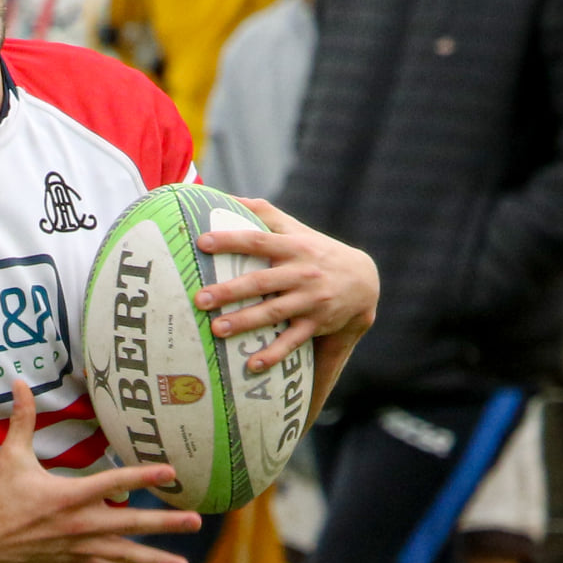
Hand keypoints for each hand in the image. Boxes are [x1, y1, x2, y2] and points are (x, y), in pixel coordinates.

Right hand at [0, 381, 199, 562]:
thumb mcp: (12, 457)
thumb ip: (22, 420)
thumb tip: (18, 382)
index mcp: (69, 495)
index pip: (113, 482)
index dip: (143, 476)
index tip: (171, 473)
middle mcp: (81, 523)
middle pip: (131, 522)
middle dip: (165, 523)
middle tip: (196, 522)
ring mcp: (81, 546)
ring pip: (126, 553)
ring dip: (157, 560)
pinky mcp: (77, 561)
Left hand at [193, 195, 376, 418]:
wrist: (362, 281)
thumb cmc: (316, 251)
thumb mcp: (296, 228)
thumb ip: (264, 213)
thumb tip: (226, 196)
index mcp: (292, 246)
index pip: (257, 240)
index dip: (230, 240)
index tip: (202, 243)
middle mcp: (301, 272)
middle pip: (261, 281)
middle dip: (229, 291)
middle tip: (200, 299)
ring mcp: (309, 300)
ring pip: (273, 313)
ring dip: (245, 322)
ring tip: (216, 329)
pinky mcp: (315, 324)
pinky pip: (292, 341)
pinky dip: (273, 354)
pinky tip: (251, 365)